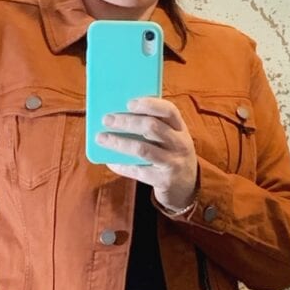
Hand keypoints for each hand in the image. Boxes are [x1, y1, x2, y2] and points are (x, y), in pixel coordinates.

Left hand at [96, 97, 197, 211]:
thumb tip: (119, 115)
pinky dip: (122, 166)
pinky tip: (110, 161)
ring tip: (101, 138)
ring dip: (119, 142)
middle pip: (152, 127)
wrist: (187, 187)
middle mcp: (180, 144)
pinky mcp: (163, 180)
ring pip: (142, 149)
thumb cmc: (171, 154)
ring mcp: (172, 163)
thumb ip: (155, 126)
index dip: (149, 104)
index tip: (129, 102)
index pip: (169, 110)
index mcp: (180, 128)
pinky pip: (138, 171)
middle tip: (107, 119)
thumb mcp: (171, 138)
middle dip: (126, 121)